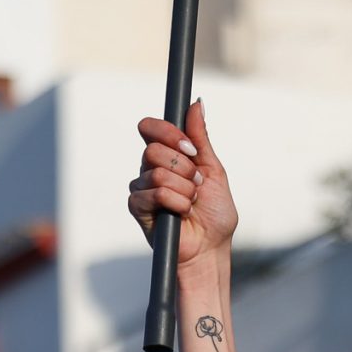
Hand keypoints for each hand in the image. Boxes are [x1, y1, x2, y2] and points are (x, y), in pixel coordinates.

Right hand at [127, 101, 237, 267]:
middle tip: (196, 184)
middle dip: (184, 168)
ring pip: (158, 173)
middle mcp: (150, 169)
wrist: (211, 248)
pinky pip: (154, 193)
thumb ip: (201, 139)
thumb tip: (196, 104)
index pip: (151, 128)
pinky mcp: (137, 208)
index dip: (169, 133)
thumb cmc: (214, 214)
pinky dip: (177, 203)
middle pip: (153, 149)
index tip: (191, 150)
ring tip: (191, 203)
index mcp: (167, 156)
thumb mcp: (213, 170)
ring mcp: (142, 188)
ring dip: (184, 189)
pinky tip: (181, 213)